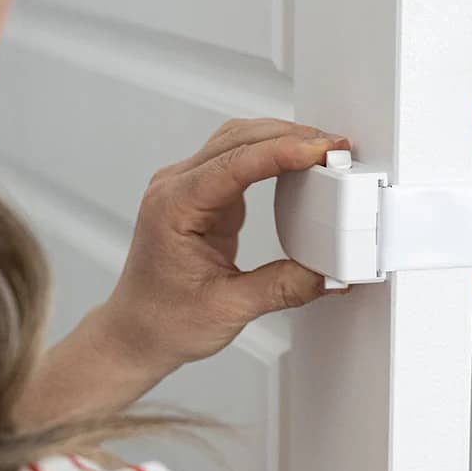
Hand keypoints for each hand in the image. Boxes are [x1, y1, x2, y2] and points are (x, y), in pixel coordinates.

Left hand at [21, 119, 350, 426]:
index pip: (234, 164)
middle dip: (290, 137)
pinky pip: (237, 161)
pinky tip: (296, 163)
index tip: (321, 150)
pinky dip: (270, 155)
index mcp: (174, 207)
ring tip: (323, 152)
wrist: (136, 333)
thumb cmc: (162, 321)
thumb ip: (282, 287)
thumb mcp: (229, 308)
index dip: (282, 152)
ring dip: (281, 140)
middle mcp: (176, 188)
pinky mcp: (201, 196)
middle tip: (335, 149)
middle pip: (238, 140)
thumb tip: (328, 272)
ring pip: (237, 142)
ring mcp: (187, 188)